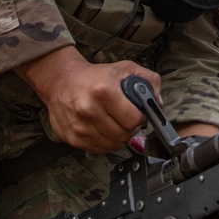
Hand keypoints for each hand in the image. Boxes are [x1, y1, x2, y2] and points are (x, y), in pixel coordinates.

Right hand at [16, 47, 160, 152]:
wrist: (61, 81)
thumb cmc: (95, 76)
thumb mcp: (125, 68)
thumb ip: (149, 81)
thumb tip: (157, 103)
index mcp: (104, 91)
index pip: (134, 120)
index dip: (139, 118)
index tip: (136, 113)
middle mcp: (89, 110)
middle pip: (124, 135)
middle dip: (130, 128)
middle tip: (126, 119)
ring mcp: (79, 126)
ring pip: (112, 145)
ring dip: (118, 137)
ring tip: (115, 123)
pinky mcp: (73, 138)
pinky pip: (99, 149)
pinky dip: (105, 142)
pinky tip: (103, 129)